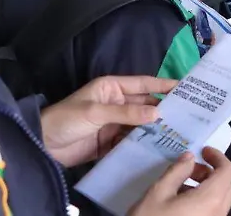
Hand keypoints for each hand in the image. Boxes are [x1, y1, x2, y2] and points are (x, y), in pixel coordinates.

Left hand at [40, 75, 175, 166]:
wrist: (42, 145)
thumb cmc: (66, 119)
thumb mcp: (96, 112)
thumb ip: (126, 113)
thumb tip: (157, 113)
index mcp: (112, 88)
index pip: (143, 84)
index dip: (163, 84)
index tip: (185, 87)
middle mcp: (117, 103)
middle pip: (145, 104)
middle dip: (164, 108)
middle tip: (188, 114)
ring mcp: (115, 123)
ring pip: (141, 123)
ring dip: (156, 127)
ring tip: (179, 131)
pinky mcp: (111, 142)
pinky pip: (132, 140)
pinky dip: (144, 143)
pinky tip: (159, 146)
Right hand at [129, 147, 230, 215]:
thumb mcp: (159, 193)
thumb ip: (177, 171)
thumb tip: (190, 158)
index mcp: (211, 200)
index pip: (228, 171)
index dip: (218, 157)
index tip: (202, 151)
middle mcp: (219, 214)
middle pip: (227, 186)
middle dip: (211, 173)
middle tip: (189, 171)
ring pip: (220, 201)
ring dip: (207, 188)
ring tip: (180, 188)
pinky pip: (213, 213)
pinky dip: (204, 202)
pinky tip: (181, 204)